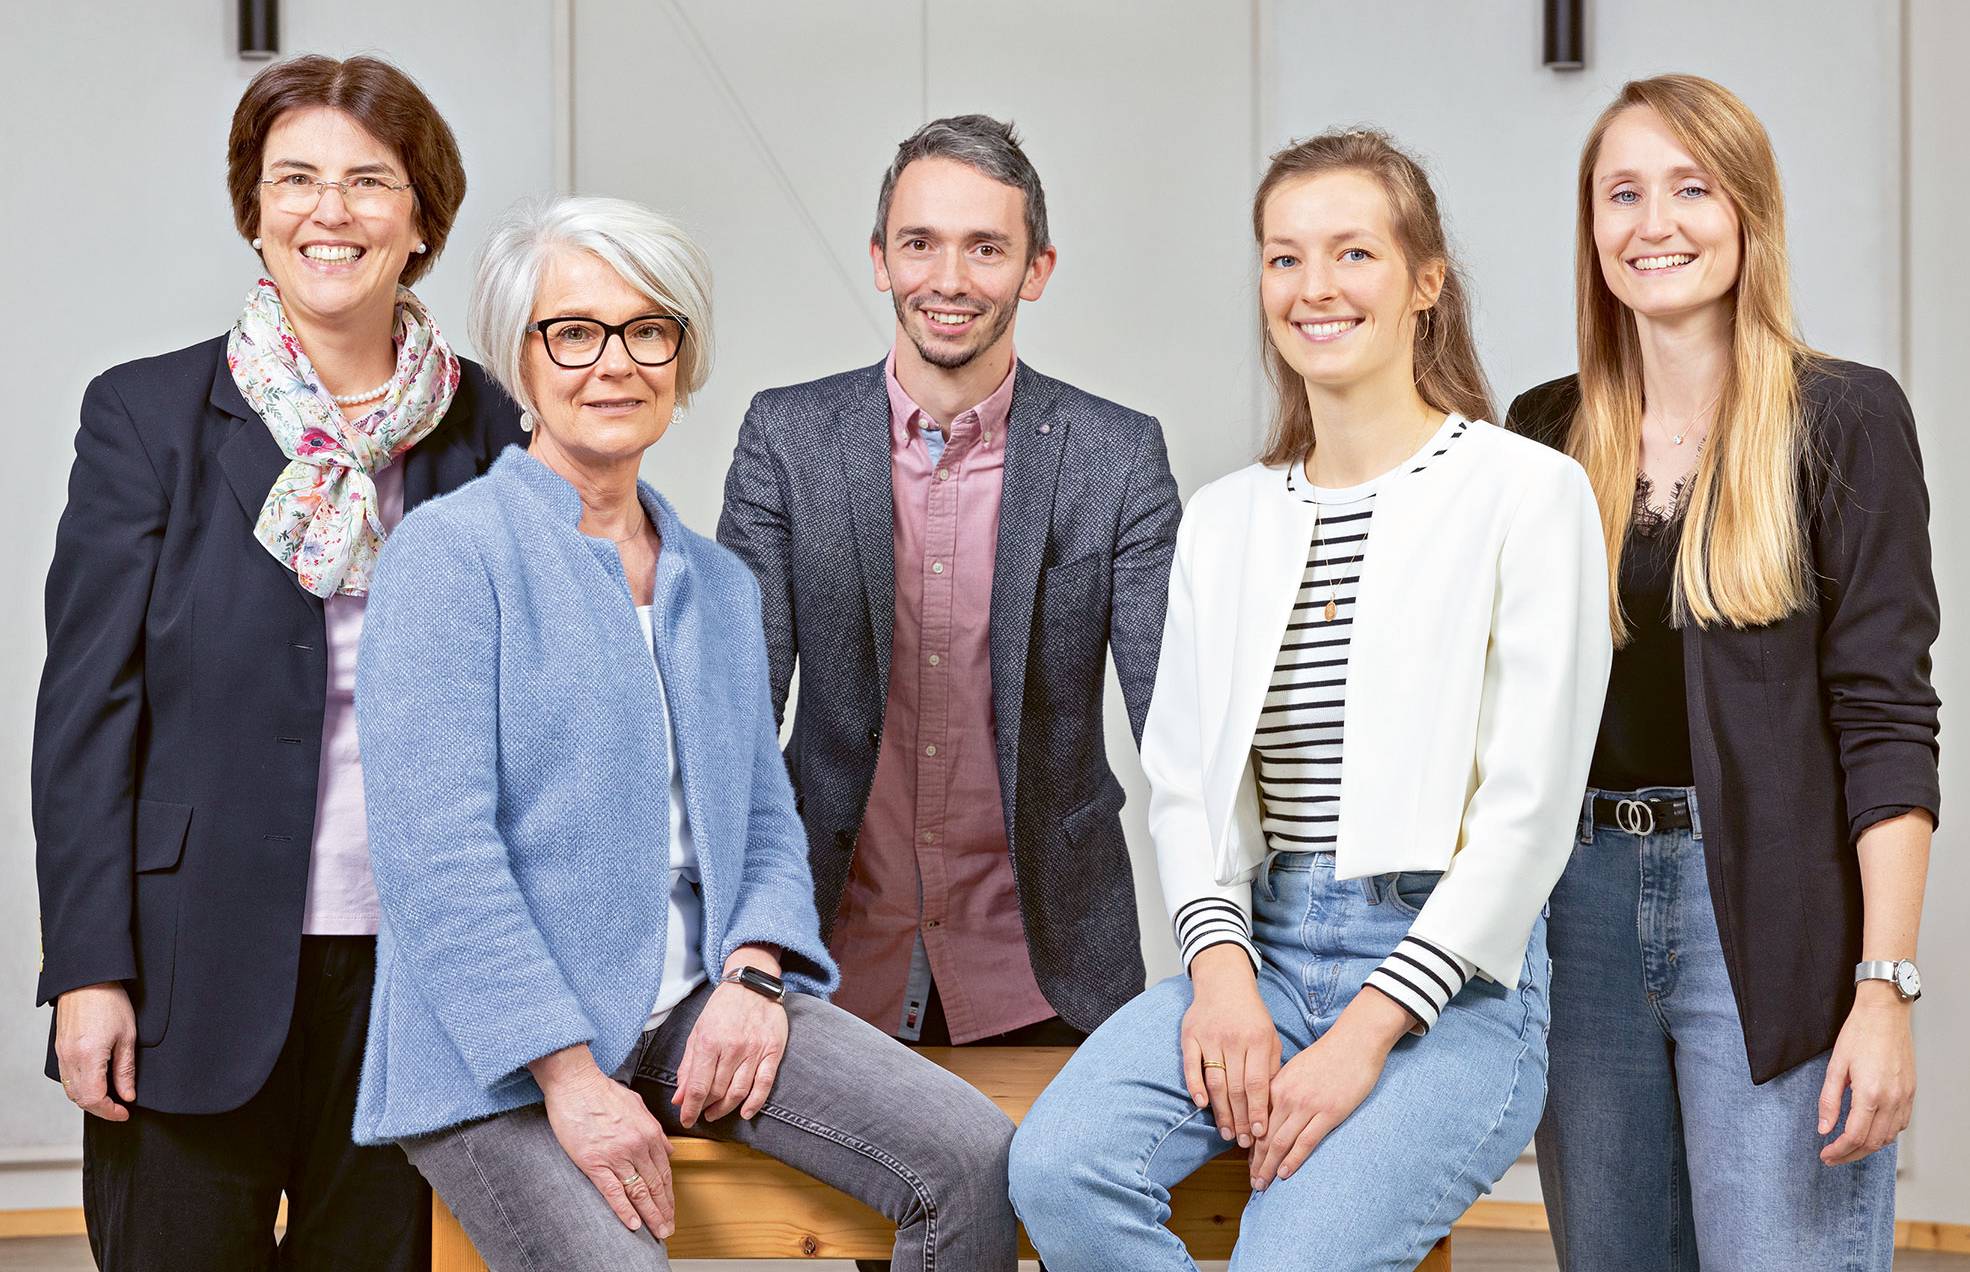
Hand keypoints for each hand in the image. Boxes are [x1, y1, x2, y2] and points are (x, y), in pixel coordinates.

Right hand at [54, 982, 136, 1120]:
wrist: (87, 980)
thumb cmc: (109, 1002)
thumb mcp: (127, 1037)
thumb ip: (125, 1070)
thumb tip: (127, 1095)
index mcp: (87, 1058)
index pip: (94, 1099)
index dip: (110, 1111)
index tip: (124, 1112)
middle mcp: (69, 1059)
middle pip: (80, 1098)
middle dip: (100, 1108)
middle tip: (120, 1107)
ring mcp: (61, 1054)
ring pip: (70, 1090)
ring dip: (89, 1098)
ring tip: (110, 1097)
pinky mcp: (59, 1049)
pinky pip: (66, 1077)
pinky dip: (80, 1086)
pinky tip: (96, 1082)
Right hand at [530, 1044, 673, 1235]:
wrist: (576, 1084)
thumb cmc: (603, 1092)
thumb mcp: (637, 1105)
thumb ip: (655, 1129)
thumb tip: (669, 1149)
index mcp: (649, 1132)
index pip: (664, 1171)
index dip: (669, 1194)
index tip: (671, 1209)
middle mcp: (637, 1146)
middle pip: (655, 1185)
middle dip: (664, 1210)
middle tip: (668, 1229)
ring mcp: (617, 1155)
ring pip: (639, 1191)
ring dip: (650, 1215)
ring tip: (657, 1232)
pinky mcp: (594, 1162)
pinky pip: (614, 1191)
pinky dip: (624, 1210)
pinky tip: (633, 1224)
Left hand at [673, 958, 787, 1126]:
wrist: (753, 985)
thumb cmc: (722, 1008)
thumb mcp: (698, 1031)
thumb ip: (688, 1065)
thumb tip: (679, 1097)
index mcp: (709, 1041)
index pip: (698, 1086)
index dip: (689, 1108)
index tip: (685, 1119)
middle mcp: (732, 1048)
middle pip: (717, 1091)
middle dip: (705, 1107)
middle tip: (701, 1113)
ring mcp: (754, 1050)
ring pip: (739, 1091)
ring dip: (725, 1109)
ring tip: (715, 1113)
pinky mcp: (772, 1051)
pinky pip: (764, 1084)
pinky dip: (754, 1103)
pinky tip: (745, 1113)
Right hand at [1180, 945, 1280, 1147]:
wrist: (1224, 981)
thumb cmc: (1251, 1015)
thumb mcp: (1270, 1036)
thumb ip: (1271, 1066)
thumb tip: (1273, 1103)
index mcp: (1257, 1039)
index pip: (1257, 1083)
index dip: (1258, 1111)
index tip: (1260, 1134)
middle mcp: (1233, 1039)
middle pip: (1236, 1087)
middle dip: (1241, 1118)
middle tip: (1242, 1141)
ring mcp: (1210, 1037)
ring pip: (1215, 1081)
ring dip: (1220, 1110)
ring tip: (1226, 1132)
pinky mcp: (1190, 1035)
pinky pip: (1191, 1065)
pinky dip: (1195, 1086)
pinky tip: (1202, 1105)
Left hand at [1251, 986, 1409, 1188]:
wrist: (1355, 1042)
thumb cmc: (1327, 1055)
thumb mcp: (1295, 1069)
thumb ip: (1281, 1090)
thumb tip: (1271, 1111)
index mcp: (1276, 1085)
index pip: (1256, 1122)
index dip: (1251, 1146)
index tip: (1248, 1162)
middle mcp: (1287, 1097)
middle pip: (1264, 1136)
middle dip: (1256, 1162)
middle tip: (1253, 1181)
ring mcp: (1307, 1106)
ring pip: (1280, 1142)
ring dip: (1269, 1166)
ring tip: (1263, 1184)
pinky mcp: (1329, 1113)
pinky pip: (1306, 1142)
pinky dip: (1293, 1160)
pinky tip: (1284, 1174)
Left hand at [1818, 982, 1915, 1165]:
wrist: (1885, 1014)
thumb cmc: (1859, 1034)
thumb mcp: (1835, 1066)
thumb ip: (1829, 1100)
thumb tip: (1824, 1128)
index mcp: (1870, 1093)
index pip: (1855, 1136)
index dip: (1838, 1150)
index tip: (1825, 1155)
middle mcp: (1892, 1099)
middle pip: (1873, 1142)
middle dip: (1851, 1154)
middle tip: (1832, 1157)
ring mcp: (1905, 1097)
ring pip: (1889, 1137)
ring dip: (1868, 1147)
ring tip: (1848, 1148)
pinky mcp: (1911, 1092)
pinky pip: (1901, 1123)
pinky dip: (1885, 1134)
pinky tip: (1871, 1132)